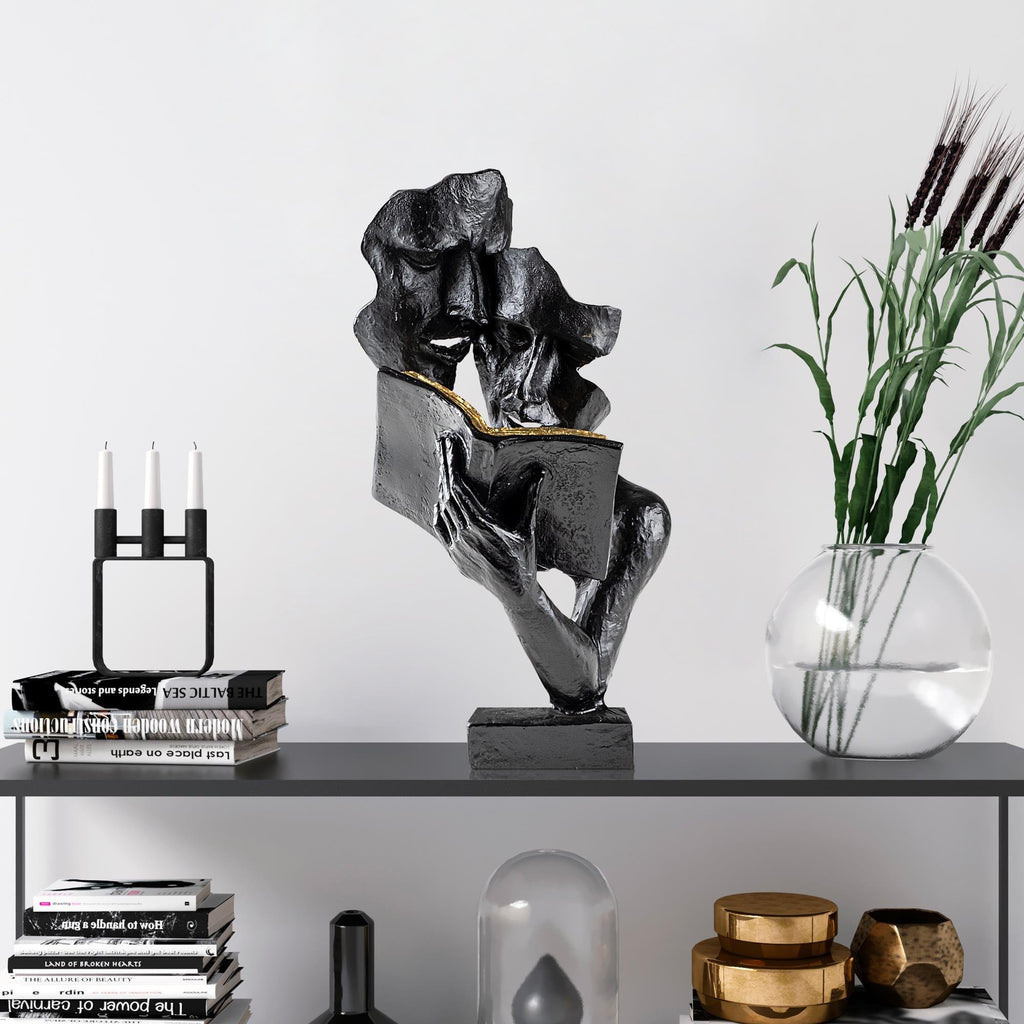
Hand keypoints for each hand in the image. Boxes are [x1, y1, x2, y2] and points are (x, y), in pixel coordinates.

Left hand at [433, 434, 543, 605]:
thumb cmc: (526, 561)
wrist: (515, 594)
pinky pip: (441, 529)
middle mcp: (465, 537)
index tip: (448, 446)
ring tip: (446, 469)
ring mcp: (457, 549)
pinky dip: (441, 511)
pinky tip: (444, 500)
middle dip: (445, 469)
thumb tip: (539, 472)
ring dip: (442, 488)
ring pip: (442, 511)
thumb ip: (531, 499)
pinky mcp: (454, 557)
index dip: (451, 465)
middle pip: (447, 495)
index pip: (459, 489)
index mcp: (481, 527)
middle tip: (443, 447)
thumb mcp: (529, 529)